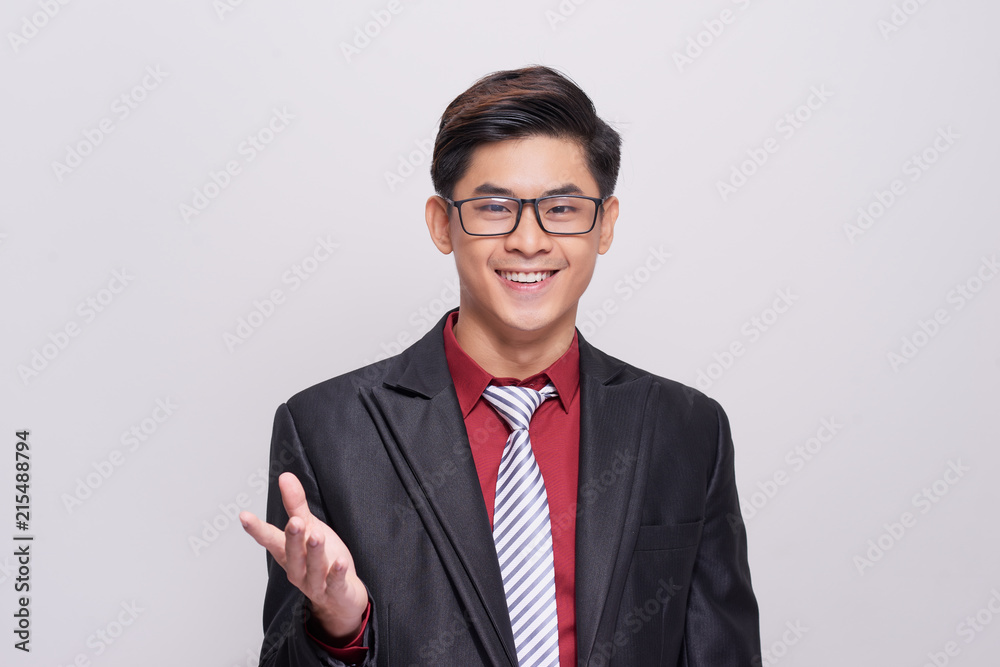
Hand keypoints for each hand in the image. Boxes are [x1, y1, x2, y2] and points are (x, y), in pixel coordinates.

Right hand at [240, 472, 368, 639]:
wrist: (340, 598)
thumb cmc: (322, 559)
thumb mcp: (309, 527)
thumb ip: (296, 505)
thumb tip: (285, 476)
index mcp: (289, 553)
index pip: (271, 539)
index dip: (257, 529)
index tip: (244, 516)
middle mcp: (298, 570)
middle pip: (292, 554)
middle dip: (293, 539)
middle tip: (295, 521)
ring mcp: (315, 584)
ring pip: (312, 569)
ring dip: (314, 553)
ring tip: (316, 535)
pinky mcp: (335, 592)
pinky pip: (335, 584)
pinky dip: (337, 574)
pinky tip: (340, 562)